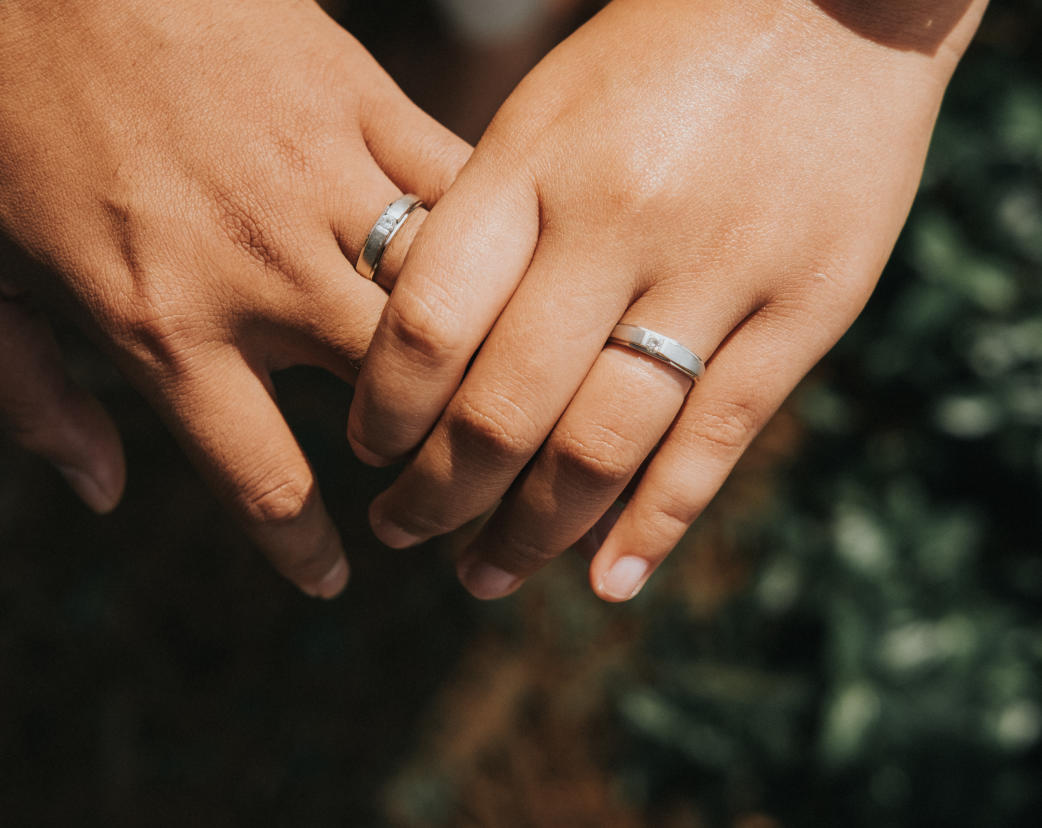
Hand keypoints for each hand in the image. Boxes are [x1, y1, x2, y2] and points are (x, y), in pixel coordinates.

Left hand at [0, 0, 467, 596]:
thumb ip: (24, 394)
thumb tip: (104, 489)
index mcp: (160, 324)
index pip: (264, 476)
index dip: (305, 546)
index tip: (329, 574)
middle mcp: (263, 271)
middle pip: (395, 397)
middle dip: (427, 462)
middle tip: (434, 490)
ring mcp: (324, 180)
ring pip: (448, 301)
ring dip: (473, 360)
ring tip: (482, 393)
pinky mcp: (359, 98)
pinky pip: (455, 186)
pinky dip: (481, 238)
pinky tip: (496, 263)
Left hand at [348, 0, 985, 599]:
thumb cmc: (654, 60)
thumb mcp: (540, 115)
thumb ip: (480, 225)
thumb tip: (409, 345)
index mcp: (531, 168)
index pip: (426, 326)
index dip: (384, 412)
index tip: (370, 453)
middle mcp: (617, 224)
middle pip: (503, 407)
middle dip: (439, 493)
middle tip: (404, 530)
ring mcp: (719, 269)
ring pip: (602, 443)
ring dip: (531, 531)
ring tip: (484, 574)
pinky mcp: (808, 308)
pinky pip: (717, 440)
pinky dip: (657, 526)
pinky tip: (607, 582)